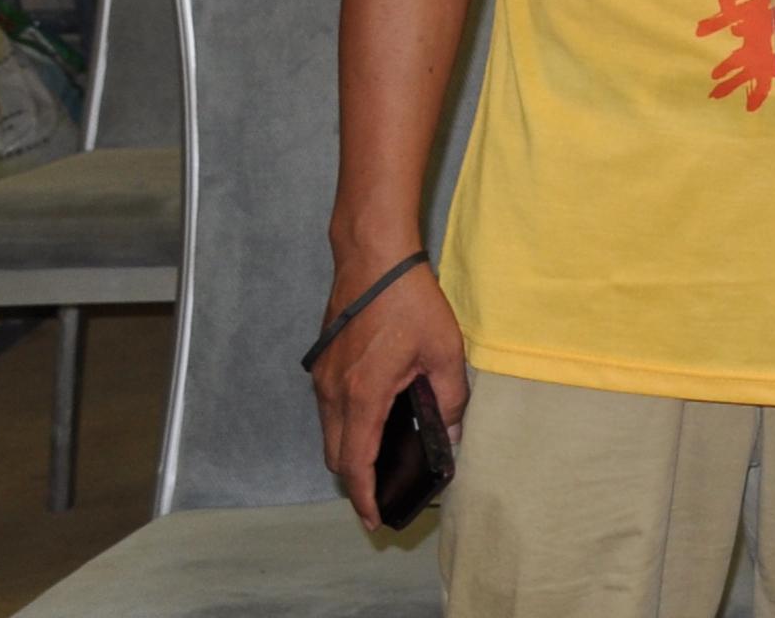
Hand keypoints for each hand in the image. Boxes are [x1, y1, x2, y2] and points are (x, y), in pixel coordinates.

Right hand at [311, 251, 468, 528]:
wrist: (373, 257)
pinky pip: (330, 410)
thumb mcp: (444, 350)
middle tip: (382, 492)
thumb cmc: (409, 300)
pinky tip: (373, 420)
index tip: (375, 517)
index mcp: (362, 395)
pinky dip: (345, 426)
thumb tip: (451, 434)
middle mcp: (333, 392)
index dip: (364, 496)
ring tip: (381, 461)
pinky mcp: (323, 364)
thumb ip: (450, 398)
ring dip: (349, 452)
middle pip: (336, 455)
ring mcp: (323, 378)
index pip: (355, 462)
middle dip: (356, 480)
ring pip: (330, 433)